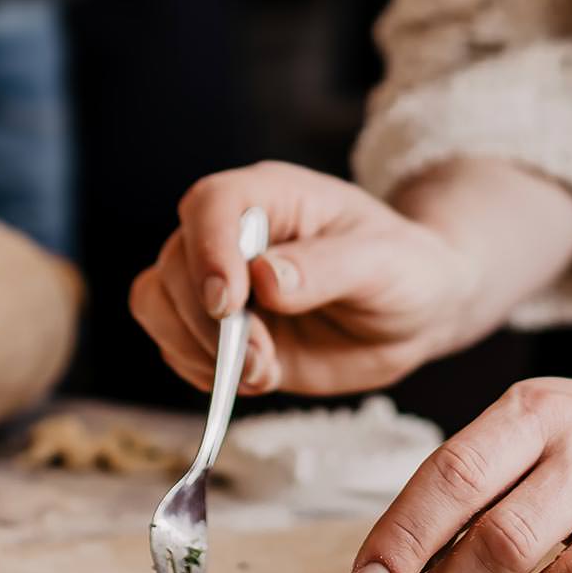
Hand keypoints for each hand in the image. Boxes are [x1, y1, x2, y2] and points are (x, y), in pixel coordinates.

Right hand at [129, 163, 478, 398]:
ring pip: (157, 300)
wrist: (414, 312)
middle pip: (175, 261)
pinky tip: (253, 376)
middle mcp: (234, 233)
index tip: (228, 303)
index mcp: (273, 196)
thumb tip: (265, 279)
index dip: (208, 250)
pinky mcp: (217, 327)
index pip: (212, 203)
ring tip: (261, 371)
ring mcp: (220, 280)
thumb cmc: (406, 270)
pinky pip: (171, 342)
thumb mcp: (385, 264)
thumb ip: (327, 268)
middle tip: (261, 359)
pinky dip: (200, 370)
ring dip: (196, 348)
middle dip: (209, 323)